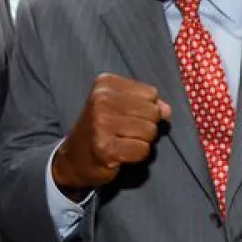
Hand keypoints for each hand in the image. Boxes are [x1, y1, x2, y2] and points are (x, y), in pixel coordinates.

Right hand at [52, 73, 171, 193]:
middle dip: (146, 125)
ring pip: (150, 131)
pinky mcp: (106, 148)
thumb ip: (146, 103)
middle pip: (153, 112)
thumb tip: (167, 111)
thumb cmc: (101, 128)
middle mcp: (101, 100)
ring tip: (123, 141)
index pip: (151, 93)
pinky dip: (137, 155)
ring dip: (142, 141)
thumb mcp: (120, 105)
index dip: (146, 108)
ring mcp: (101, 124)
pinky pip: (143, 149)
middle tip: (125, 131)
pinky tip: (121, 154)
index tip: (125, 115)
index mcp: (105, 83)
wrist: (74, 158)